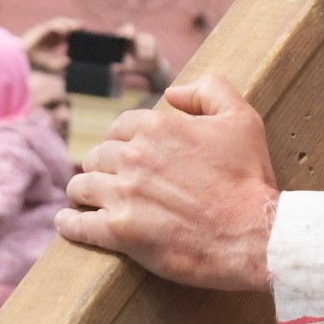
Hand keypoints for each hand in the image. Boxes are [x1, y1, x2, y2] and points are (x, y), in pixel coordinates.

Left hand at [60, 72, 278, 291]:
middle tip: (107, 180)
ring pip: (81, 187)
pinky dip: (69, 224)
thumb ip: (209, 90)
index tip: (124, 155)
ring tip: (85, 201)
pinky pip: (77, 225)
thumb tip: (173, 91)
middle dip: (102, 167)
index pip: (120, 127)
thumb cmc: (250, 179)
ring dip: (82, 193)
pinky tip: (67, 224)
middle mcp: (134, 156)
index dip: (122, 141)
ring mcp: (123, 194)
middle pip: (97, 156)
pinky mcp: (119, 231)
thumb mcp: (242, 119)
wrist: (256, 234)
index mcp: (158, 126)